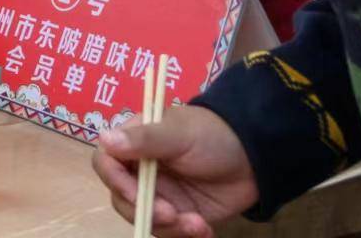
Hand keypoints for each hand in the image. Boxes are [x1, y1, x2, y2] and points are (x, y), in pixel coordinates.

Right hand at [93, 105, 258, 235]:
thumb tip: (104, 138)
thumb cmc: (212, 135)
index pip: (106, 163)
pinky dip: (184, 236)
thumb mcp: (179, 133)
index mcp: (134, 144)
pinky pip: (169, 234)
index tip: (134, 194)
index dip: (114, 181)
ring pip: (144, 220)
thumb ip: (144, 139)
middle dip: (146, 211)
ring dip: (170, 228)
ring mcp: (159, 196)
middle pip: (121, 199)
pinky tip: (205, 230)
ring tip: (198, 224)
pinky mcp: (178, 216)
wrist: (256, 159)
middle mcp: (140, 172)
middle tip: (173, 214)